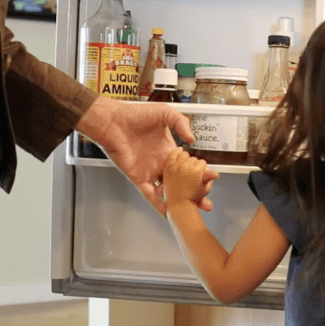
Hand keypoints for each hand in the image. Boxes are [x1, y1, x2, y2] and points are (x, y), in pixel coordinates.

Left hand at [76, 97, 218, 214]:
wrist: (113, 122)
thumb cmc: (134, 114)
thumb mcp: (164, 113)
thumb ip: (181, 122)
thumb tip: (192, 138)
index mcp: (168, 150)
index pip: (187, 165)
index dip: (199, 172)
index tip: (211, 177)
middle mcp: (160, 163)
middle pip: (180, 182)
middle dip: (194, 192)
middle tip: (206, 200)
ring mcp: (150, 172)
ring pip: (168, 191)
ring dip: (180, 200)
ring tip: (193, 208)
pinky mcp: (139, 178)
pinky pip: (150, 195)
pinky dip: (159, 204)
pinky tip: (170, 212)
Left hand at [163, 149, 216, 211]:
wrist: (179, 204)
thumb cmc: (192, 198)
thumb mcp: (205, 188)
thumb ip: (209, 177)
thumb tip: (215, 172)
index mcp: (197, 170)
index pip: (203, 162)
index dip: (203, 168)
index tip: (201, 172)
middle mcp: (186, 167)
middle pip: (194, 158)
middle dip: (195, 164)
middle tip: (193, 171)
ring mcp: (177, 166)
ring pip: (184, 154)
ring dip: (186, 158)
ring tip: (187, 165)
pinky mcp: (169, 167)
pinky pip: (173, 154)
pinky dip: (176, 152)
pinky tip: (179, 153)